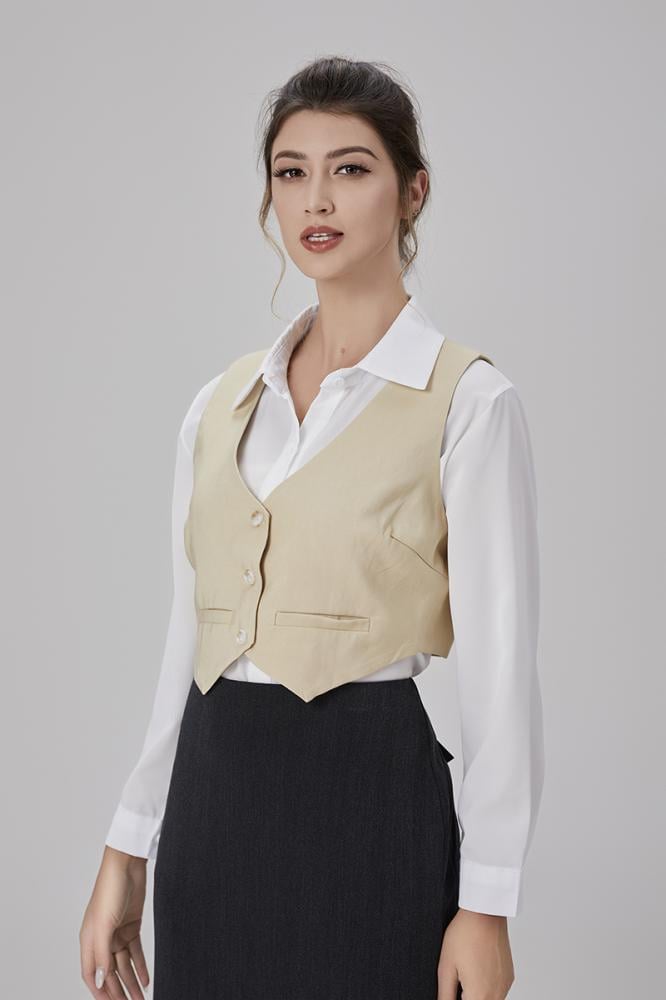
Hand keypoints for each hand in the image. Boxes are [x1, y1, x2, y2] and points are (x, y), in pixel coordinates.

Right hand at [79, 846, 150, 998]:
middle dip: (119, 991)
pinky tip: (146, 980)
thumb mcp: (105, 924)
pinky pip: (135, 952)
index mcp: (89, 940)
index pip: (91, 974)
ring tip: (141, 999)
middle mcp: (102, 939)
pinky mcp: (131, 926)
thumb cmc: (110, 889)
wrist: (127, 864)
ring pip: (124, 965)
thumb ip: (101, 953)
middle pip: (109, 973)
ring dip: (132, 982)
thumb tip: (99, 980)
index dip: (100, 992)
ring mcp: (117, 933)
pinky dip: (140, 967)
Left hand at [437, 908, 514, 997]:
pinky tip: (477, 970)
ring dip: (477, 995)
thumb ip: (445, 995)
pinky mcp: (509, 977)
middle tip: (459, 982)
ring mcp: (504, 986)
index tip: (453, 990)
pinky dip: (487, 989)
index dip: (457, 999)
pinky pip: (498, 992)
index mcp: (479, 995)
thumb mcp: (446, 967)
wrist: (485, 913)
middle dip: (467, 997)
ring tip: (466, 974)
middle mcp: (496, 994)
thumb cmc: (465, 934)